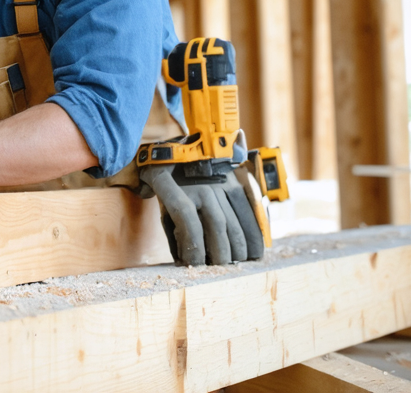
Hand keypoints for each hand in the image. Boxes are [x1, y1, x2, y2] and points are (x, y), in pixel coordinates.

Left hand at [139, 164, 264, 265]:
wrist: (178, 142)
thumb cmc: (164, 179)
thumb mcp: (156, 197)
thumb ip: (170, 225)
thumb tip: (184, 259)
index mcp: (168, 183)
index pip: (185, 219)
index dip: (192, 246)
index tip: (192, 263)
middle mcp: (196, 182)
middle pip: (216, 224)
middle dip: (220, 252)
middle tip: (220, 267)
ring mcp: (217, 179)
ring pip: (233, 218)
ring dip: (238, 247)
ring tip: (237, 262)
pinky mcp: (234, 178)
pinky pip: (249, 208)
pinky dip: (254, 231)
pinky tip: (254, 250)